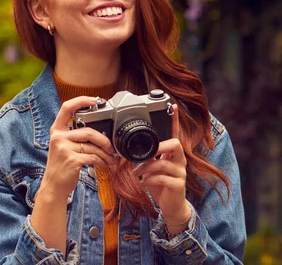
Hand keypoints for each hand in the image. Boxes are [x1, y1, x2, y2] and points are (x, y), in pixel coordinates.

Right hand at [38, 96, 117, 201]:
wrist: (54, 186)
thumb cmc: (62, 166)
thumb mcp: (63, 146)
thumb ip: (75, 137)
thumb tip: (99, 133)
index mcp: (57, 131)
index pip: (66, 108)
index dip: (81, 101)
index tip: (94, 100)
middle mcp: (58, 137)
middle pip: (88, 131)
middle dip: (104, 140)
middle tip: (111, 148)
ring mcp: (64, 148)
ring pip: (93, 146)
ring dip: (106, 154)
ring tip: (111, 160)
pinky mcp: (71, 160)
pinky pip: (93, 157)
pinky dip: (102, 161)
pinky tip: (104, 165)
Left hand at [133, 104, 190, 226]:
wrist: (171, 207)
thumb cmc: (160, 184)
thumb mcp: (152, 168)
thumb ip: (146, 157)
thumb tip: (131, 150)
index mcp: (173, 153)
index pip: (175, 133)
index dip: (174, 120)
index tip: (173, 106)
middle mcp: (180, 160)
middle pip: (175, 144)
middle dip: (159, 146)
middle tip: (146, 153)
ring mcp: (181, 173)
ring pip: (164, 163)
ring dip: (146, 167)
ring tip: (137, 172)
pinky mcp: (179, 185)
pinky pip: (163, 178)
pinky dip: (150, 179)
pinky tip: (144, 182)